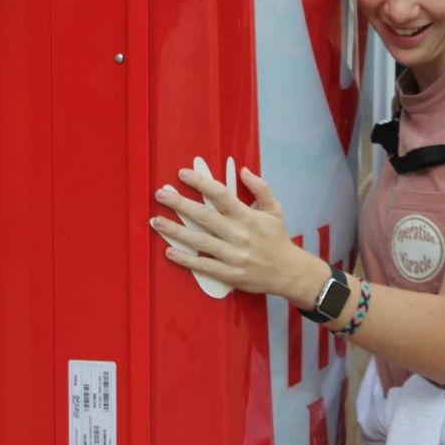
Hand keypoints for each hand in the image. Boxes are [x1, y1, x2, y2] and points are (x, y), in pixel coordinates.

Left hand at [151, 161, 317, 299]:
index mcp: (247, 216)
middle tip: (160, 194)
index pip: (221, 195)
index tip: (182, 174)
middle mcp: (239, 234)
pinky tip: (169, 251)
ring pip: (200, 241)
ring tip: (156, 221)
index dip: (201, 183)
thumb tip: (243, 170)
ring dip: (176, 231)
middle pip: (205, 216)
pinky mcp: (230, 274)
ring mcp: (234, 256)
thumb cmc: (277, 238)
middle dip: (180, 204)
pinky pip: (204, 266)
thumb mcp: (275, 209)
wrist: (288, 272)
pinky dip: (186, 260)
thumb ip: (260, 188)